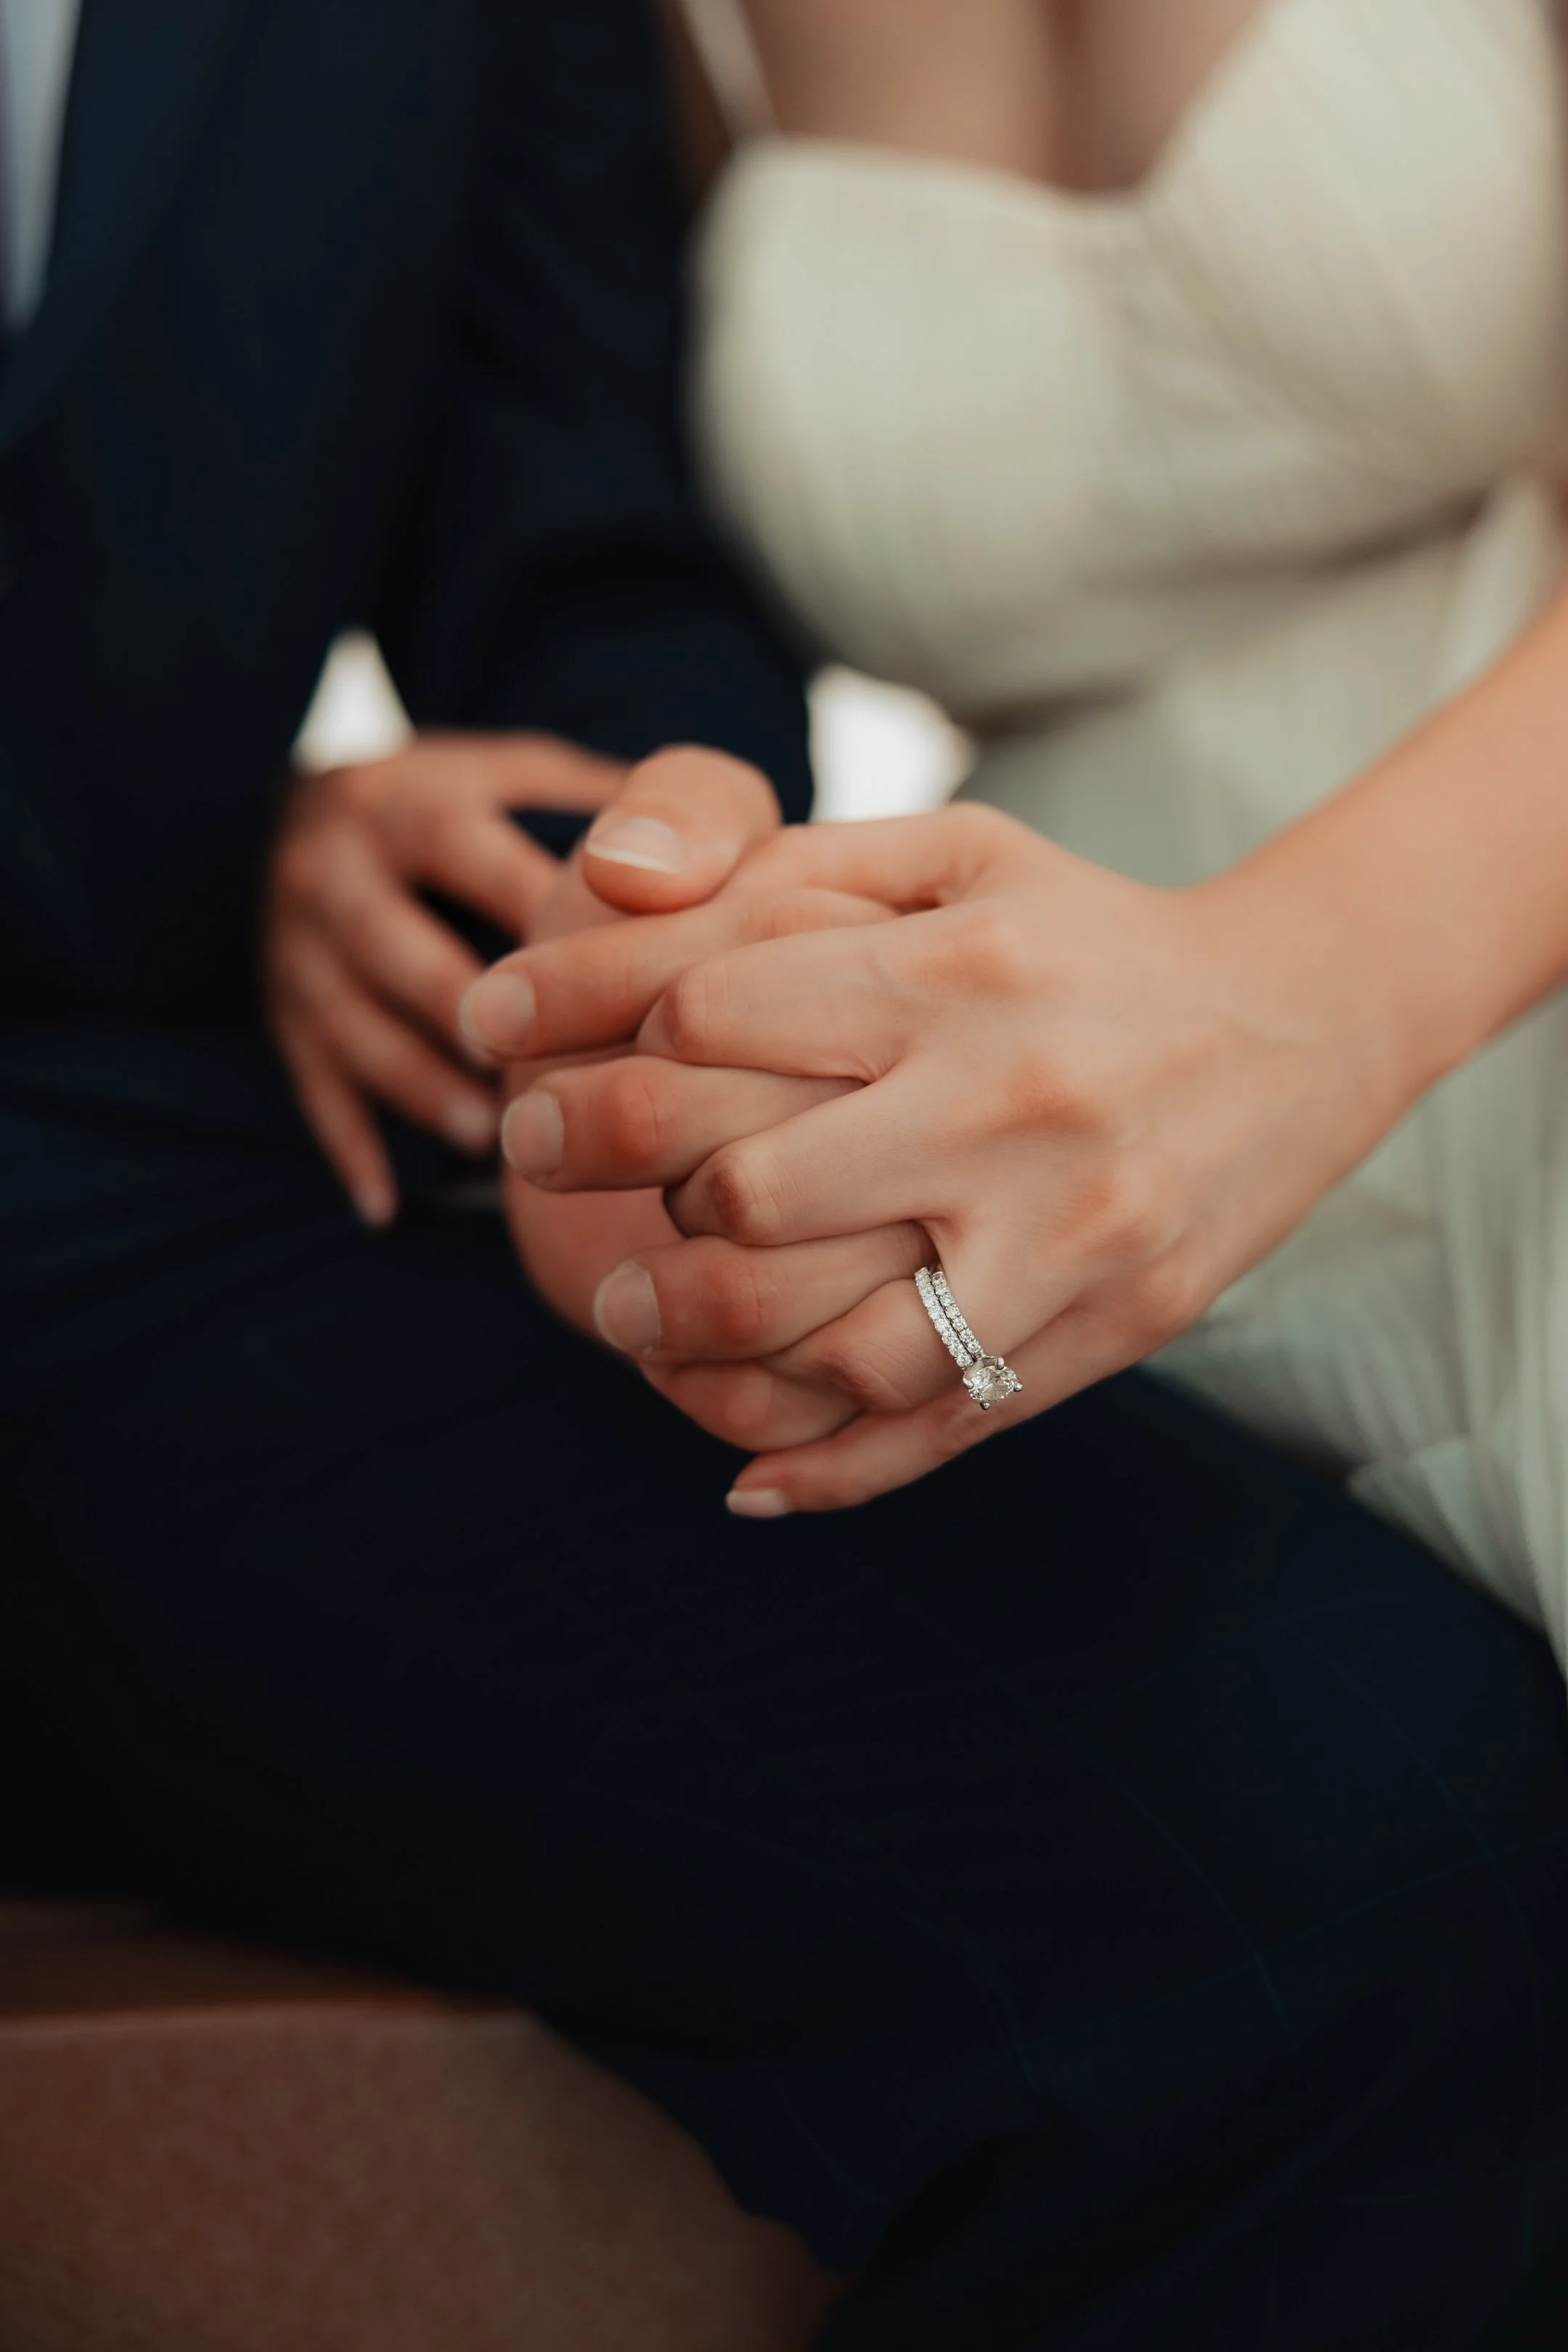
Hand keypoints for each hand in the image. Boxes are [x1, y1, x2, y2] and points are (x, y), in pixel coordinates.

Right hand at [265, 731, 623, 1222]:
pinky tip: (390, 1209)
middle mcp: (338, 873)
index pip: (469, 854)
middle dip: (455, 1004)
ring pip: (349, 1023)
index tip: (615, 965)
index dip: (536, 908)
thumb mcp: (509, 769)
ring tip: (484, 1134)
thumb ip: (595, 793)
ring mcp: (298, 951)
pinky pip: (311, 1087)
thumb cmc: (449, 800)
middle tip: (529, 1065)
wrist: (291, 811)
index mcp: (410, 806)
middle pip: (394, 944)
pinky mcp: (282, 1016)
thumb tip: (705, 838)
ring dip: (414, 1083)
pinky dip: (349, 1149)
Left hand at [485, 805, 1408, 1510]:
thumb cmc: (1090, 931)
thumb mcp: (961, 849)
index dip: (580, 1028)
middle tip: (538, 1168)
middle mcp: (1004, 1105)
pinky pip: (941, 1425)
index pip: (710, 1015)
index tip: (507, 1044)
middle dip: (606, 1183)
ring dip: (693, 1342)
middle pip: (745, 1186)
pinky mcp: (1104, 1325)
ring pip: (833, 1340)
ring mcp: (1059, 1235)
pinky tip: (743, 1473)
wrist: (1303, 1021)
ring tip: (629, 1309)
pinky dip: (827, 1470)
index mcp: (956, 973)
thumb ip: (797, 860)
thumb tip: (613, 883)